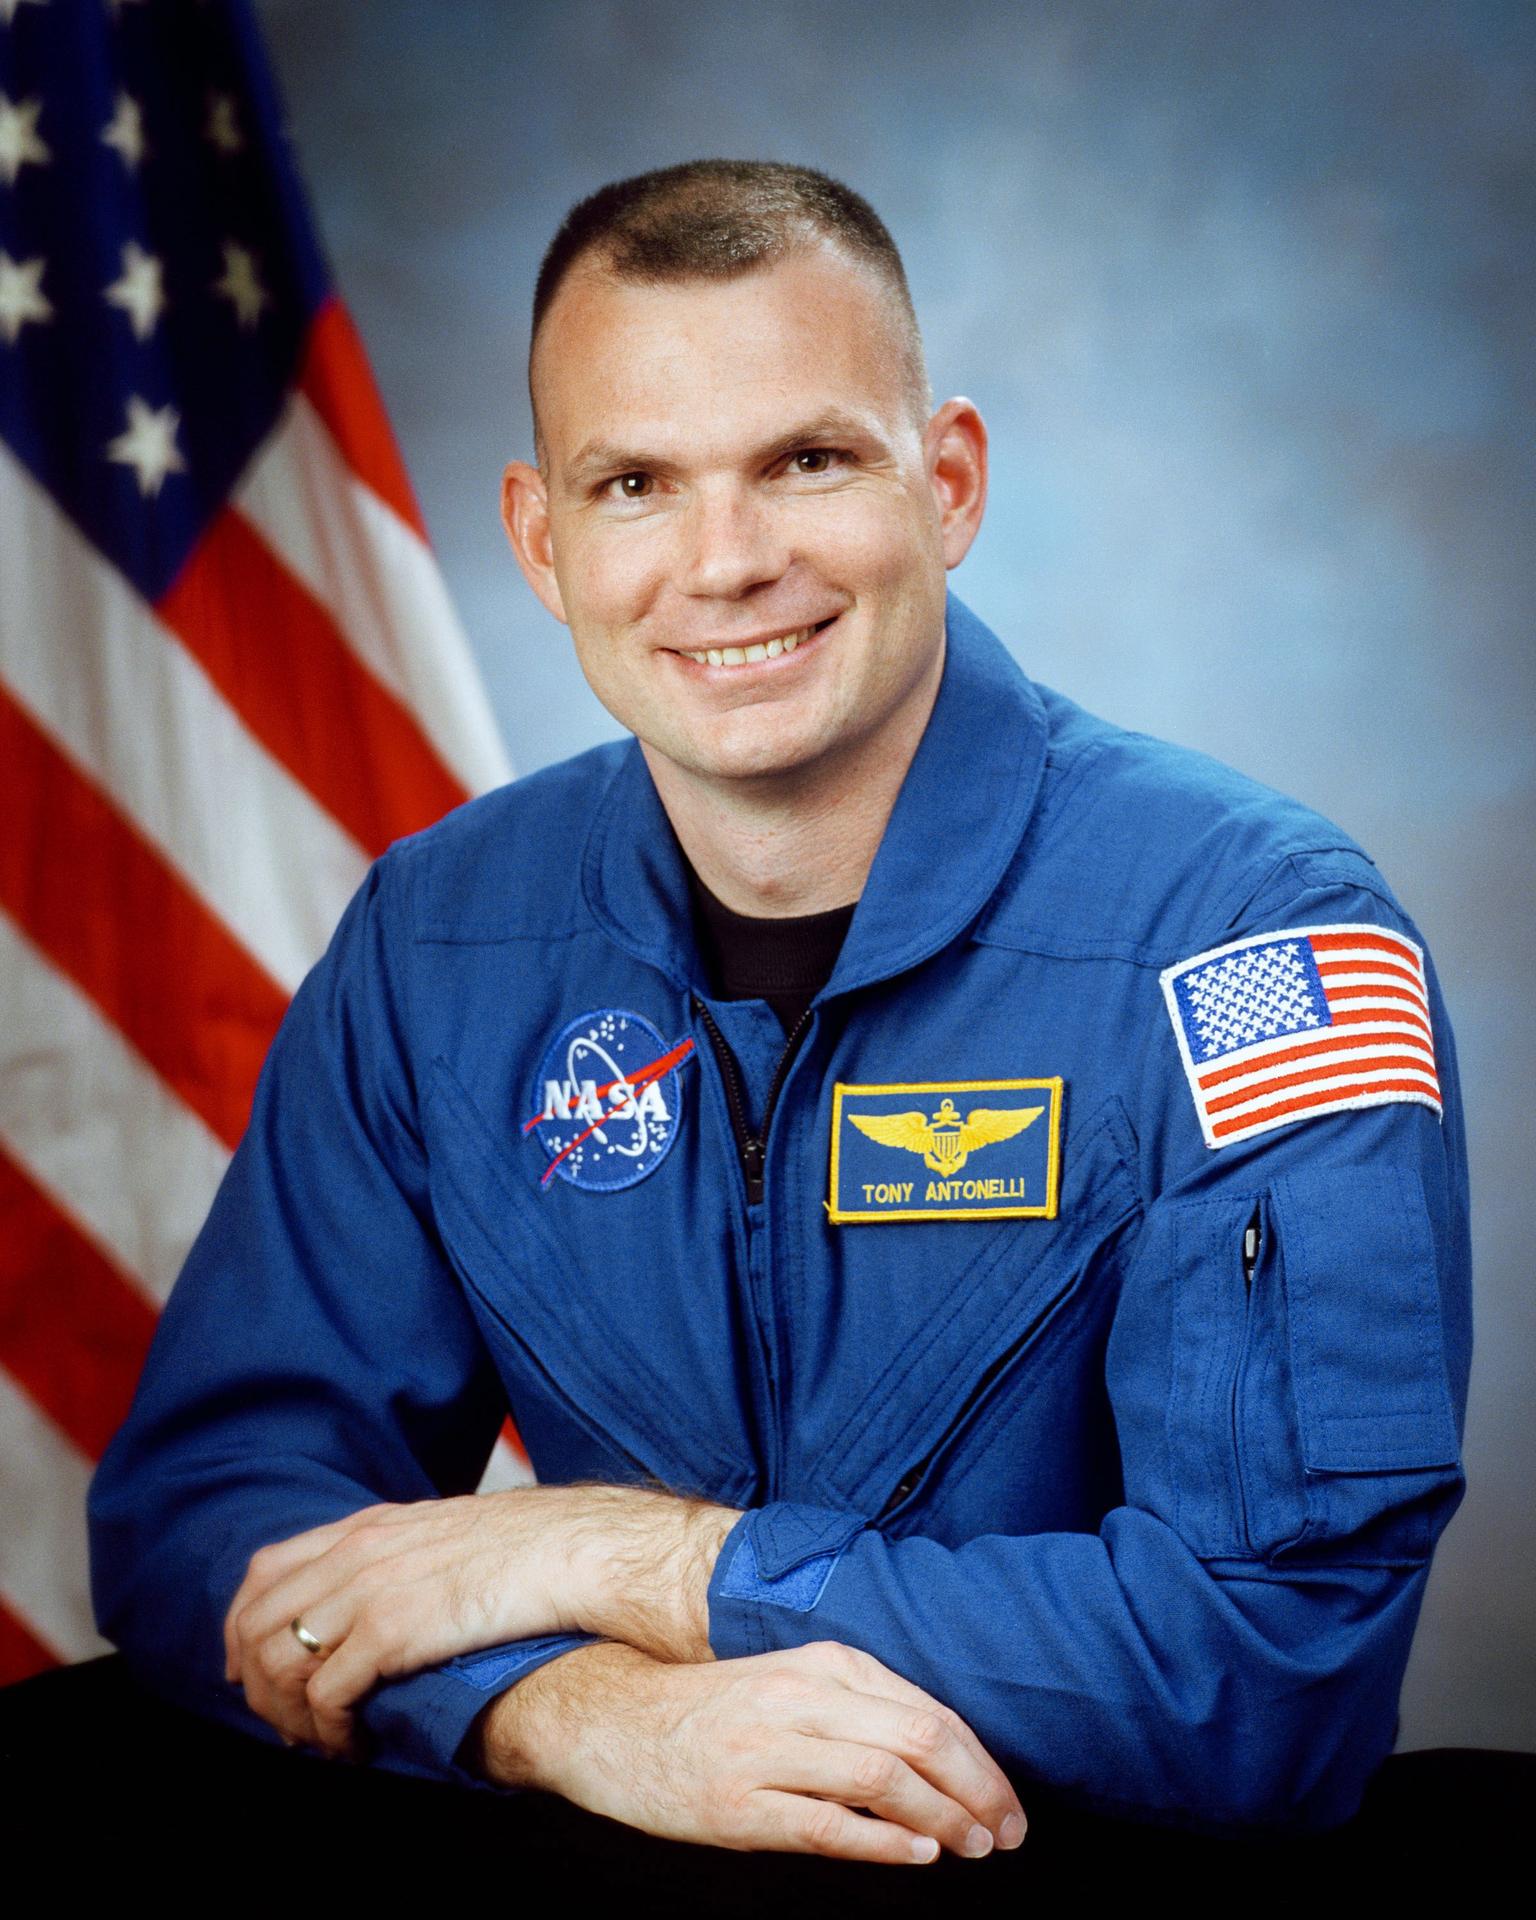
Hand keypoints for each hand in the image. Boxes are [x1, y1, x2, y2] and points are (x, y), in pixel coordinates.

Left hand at [223, 1484, 736, 1755]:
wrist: (575, 1550)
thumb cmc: (530, 1550)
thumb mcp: (450, 1534)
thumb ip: (407, 1555)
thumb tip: (392, 1591)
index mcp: (369, 1526)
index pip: (266, 1569)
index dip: (244, 1625)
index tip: (250, 1668)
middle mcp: (357, 1552)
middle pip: (256, 1620)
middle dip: (253, 1683)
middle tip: (280, 1723)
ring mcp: (370, 1589)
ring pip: (279, 1664)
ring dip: (286, 1717)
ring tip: (320, 1744)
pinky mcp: (392, 1632)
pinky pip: (323, 1696)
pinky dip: (328, 1734)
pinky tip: (353, 1748)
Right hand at [479, 1637, 1026, 1865]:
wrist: (619, 1720)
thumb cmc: (719, 1708)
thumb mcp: (793, 1684)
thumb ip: (861, 1707)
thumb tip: (948, 1756)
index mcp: (821, 1665)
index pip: (925, 1711)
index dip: (980, 1760)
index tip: (1009, 1800)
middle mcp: (800, 1700)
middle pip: (915, 1740)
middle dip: (976, 1790)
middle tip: (1007, 1832)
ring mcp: (767, 1752)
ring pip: (880, 1779)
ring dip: (943, 1818)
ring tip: (974, 1846)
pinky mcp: (738, 1806)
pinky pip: (826, 1826)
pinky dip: (883, 1842)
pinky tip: (920, 1854)